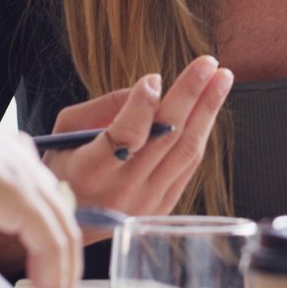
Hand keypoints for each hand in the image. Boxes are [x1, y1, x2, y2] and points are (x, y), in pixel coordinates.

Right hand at [0, 96, 80, 287]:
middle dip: (61, 272)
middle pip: (58, 222)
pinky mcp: (20, 196)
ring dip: (61, 287)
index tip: (41, 285)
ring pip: (62, 238)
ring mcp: (23, 176)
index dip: (44, 248)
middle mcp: (18, 161)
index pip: (39, 205)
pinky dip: (53, 285)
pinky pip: (51, 247)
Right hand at [46, 55, 233, 238]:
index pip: (125, 135)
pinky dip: (200, 133)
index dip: (142, 104)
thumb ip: (102, 107)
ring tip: (222, 78)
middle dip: (190, 94)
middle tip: (208, 63)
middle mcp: (121, 190)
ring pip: (186, 151)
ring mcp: (146, 203)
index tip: (153, 78)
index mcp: (90, 171)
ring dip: (207, 110)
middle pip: (166, 137)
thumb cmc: (65, 169)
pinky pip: (189, 166)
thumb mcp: (65, 133)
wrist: (69, 224)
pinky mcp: (162, 208)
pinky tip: (208, 109)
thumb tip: (149, 88)